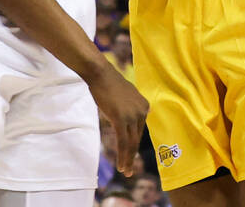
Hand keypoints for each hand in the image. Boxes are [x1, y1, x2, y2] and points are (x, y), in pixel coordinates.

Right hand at [86, 62, 148, 176]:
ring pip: (131, 143)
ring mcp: (132, 115)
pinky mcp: (121, 119)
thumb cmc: (108, 82)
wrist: (100, 73)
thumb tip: (130, 118)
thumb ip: (131, 108)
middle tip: (128, 170)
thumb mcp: (126, 95)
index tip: (130, 156)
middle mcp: (142, 111)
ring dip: (128, 159)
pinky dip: (122, 155)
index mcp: (144, 105)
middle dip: (132, 155)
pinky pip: (123, 142)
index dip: (134, 145)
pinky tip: (120, 165)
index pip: (139, 131)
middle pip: (137, 138)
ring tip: (125, 171)